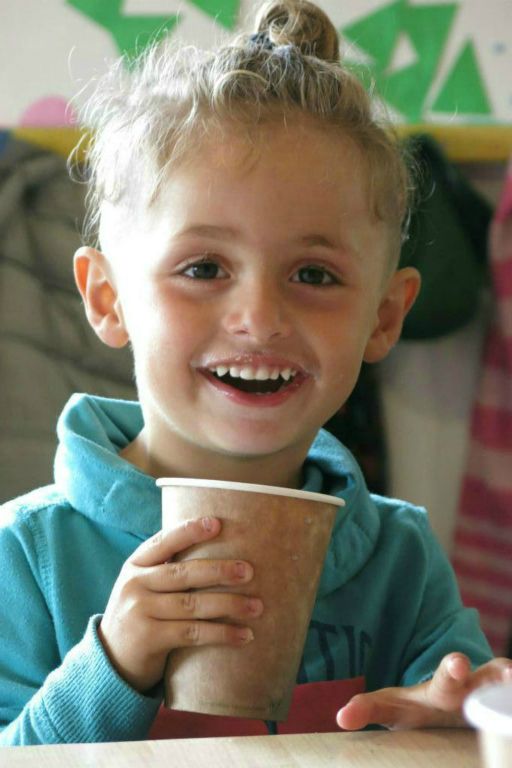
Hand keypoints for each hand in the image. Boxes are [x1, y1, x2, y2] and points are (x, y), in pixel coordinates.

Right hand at [98, 517, 261, 692]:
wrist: (110, 661)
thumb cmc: (140, 614)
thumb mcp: (143, 586)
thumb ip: (167, 569)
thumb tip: (218, 547)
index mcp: (135, 565)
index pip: (164, 541)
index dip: (189, 531)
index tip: (217, 524)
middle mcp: (135, 584)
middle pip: (183, 573)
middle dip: (220, 570)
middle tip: (249, 571)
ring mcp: (140, 612)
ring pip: (193, 604)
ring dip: (229, 605)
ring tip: (257, 606)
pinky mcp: (149, 638)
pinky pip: (193, 633)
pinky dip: (222, 633)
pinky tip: (244, 635)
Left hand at [336, 653, 511, 730]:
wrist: (446, 708)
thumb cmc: (418, 708)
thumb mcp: (392, 708)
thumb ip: (368, 708)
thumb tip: (341, 717)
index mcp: (443, 690)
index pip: (446, 678)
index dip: (452, 669)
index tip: (458, 662)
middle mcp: (472, 690)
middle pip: (488, 679)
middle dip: (497, 674)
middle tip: (509, 672)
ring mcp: (490, 701)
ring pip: (504, 688)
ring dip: (511, 687)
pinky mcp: (499, 712)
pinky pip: (510, 708)